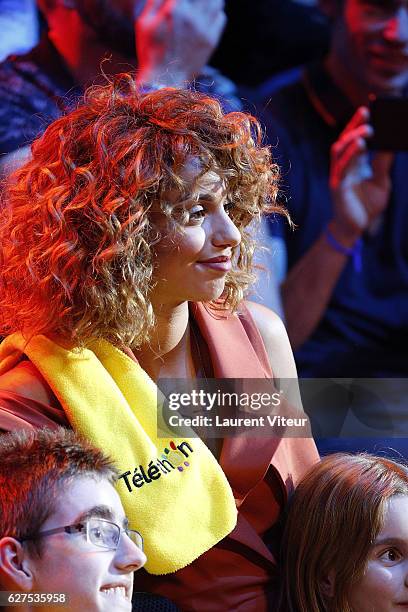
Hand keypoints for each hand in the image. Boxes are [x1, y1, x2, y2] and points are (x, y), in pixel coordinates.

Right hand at [135, 0, 225, 85]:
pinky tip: (207, 15)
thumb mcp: (144, 23)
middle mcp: (192, 16)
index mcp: (174, 9)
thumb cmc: (150, 51)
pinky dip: (216, 12)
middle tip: (192, 3)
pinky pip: (221, 17)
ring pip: (217, 0)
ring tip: (202, 3)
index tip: (179, 0)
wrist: (164, 80)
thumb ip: (155, 1)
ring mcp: (204, 29)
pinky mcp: (211, 41)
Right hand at [329, 106, 393, 245]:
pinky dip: (350, 155)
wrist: (355, 229)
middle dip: (354, 125)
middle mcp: (343, 167)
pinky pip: (342, 168)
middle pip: (344, 140)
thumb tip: (391, 143)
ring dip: (351, 138)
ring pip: (339, 151)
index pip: (354, 138)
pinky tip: (359, 146)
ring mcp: (338, 176)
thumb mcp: (381, 182)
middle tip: (367, 112)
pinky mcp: (338, 187)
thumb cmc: (365, 206)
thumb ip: (383, 164)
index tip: (370, 107)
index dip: (359, 123)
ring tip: (366, 129)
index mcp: (353, 164)